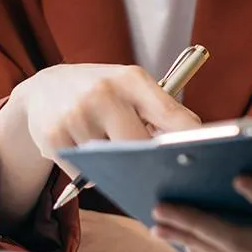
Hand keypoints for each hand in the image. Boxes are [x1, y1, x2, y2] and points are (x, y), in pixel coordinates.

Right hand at [16, 63, 199, 161]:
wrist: (46, 87)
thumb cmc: (102, 91)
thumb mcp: (130, 87)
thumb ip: (160, 112)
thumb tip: (192, 147)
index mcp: (131, 79)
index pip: (171, 114)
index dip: (190, 140)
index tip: (205, 158)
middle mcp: (103, 94)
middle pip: (141, 147)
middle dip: (146, 160)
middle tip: (148, 166)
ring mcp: (77, 115)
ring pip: (111, 164)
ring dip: (112, 165)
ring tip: (104, 142)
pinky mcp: (54, 137)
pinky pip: (84, 172)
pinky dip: (89, 170)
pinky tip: (83, 148)